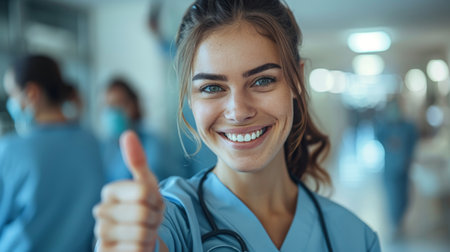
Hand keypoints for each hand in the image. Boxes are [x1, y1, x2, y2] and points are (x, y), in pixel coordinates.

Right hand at [93, 130, 165, 250]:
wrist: (142, 241)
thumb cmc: (145, 210)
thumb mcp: (147, 185)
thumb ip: (137, 161)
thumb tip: (128, 133)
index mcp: (110, 191)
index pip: (144, 191)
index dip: (156, 200)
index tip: (152, 204)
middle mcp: (101, 212)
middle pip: (143, 212)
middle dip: (154, 219)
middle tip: (150, 221)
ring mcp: (101, 235)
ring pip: (140, 233)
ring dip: (150, 235)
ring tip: (144, 233)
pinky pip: (135, 250)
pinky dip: (143, 249)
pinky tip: (137, 247)